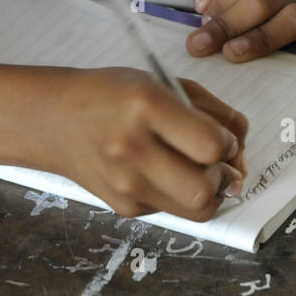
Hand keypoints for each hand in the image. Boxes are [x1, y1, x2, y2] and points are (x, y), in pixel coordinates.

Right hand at [40, 67, 247, 219]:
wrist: (55, 120)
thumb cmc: (115, 94)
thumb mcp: (164, 83)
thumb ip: (212, 111)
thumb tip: (241, 152)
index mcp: (146, 106)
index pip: (211, 146)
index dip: (228, 144)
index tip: (221, 137)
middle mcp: (132, 149)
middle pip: (205, 190)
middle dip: (221, 178)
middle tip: (212, 162)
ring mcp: (125, 184)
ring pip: (195, 211)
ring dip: (207, 193)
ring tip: (196, 171)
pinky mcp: (123, 207)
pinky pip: (172, 211)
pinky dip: (179, 195)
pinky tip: (163, 173)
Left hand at [187, 0, 295, 60]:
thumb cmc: (272, 41)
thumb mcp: (240, 20)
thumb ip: (218, 2)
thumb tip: (202, 0)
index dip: (220, 2)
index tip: (198, 30)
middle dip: (228, 22)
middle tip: (202, 46)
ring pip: (294, 15)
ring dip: (261, 37)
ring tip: (233, 54)